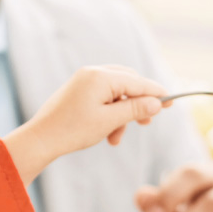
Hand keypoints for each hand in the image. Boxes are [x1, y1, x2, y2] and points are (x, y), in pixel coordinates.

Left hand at [2, 65, 166, 183]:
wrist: (40, 139)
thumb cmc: (72, 130)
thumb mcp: (109, 121)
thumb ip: (135, 110)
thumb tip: (156, 103)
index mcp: (101, 76)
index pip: (137, 81)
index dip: (156, 93)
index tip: (171, 102)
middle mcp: (92, 72)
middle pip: (128, 83)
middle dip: (138, 104)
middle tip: (148, 122)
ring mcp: (84, 80)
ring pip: (116, 93)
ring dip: (122, 114)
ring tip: (117, 137)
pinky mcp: (78, 90)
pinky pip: (103, 97)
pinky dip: (110, 114)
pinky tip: (108, 134)